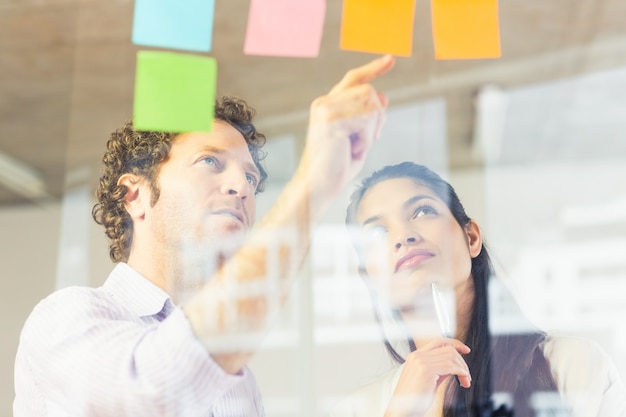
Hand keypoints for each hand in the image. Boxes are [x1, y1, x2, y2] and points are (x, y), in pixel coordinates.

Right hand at [300, 54, 394, 199]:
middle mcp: (324, 103)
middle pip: (369, 91)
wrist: (317, 188)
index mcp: (327, 105)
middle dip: (378, 117)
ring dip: (372, 129)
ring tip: (356, 147)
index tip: (391, 59)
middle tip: (367, 141)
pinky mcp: (331, 121)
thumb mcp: (358, 139)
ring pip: (371, 103)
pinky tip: (352, 150)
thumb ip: (367, 117)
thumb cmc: (336, 168)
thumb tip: (382, 95)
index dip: (373, 69)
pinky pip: (367, 120)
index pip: (353, 79)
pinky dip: (366, 139)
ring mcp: (326, 110)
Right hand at [385, 338, 471, 416]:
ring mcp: (420, 361)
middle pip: (448, 349)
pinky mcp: (426, 370)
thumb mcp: (429, 380)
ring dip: (463, 368)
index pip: (438, 342)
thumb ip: (440, 369)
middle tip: (466, 376)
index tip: (465, 350)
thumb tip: (454, 364)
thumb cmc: (413, 400)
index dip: (454, 343)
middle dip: (462, 361)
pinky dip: (461, 372)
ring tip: (465, 380)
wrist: (403, 410)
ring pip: (451, 356)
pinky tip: (463, 380)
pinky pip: (451, 366)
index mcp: (416, 356)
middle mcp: (417, 356)